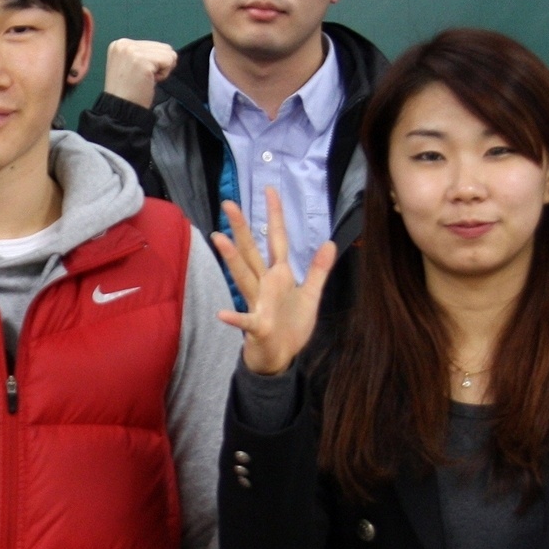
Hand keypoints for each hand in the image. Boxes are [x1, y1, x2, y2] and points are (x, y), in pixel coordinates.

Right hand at [102, 39, 178, 108]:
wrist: (121, 109)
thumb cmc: (128, 92)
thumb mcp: (131, 65)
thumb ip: (144, 54)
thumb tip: (171, 53)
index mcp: (120, 44)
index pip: (153, 45)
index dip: (153, 62)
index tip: (139, 75)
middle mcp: (125, 44)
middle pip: (163, 46)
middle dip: (159, 65)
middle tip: (143, 78)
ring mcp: (133, 51)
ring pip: (168, 53)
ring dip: (162, 69)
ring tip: (146, 79)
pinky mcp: (143, 60)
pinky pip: (169, 61)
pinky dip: (164, 74)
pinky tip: (150, 81)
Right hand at [212, 186, 336, 376]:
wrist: (280, 357)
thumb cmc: (291, 326)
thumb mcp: (311, 296)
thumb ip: (318, 270)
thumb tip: (329, 243)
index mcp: (278, 275)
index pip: (277, 240)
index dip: (275, 216)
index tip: (270, 191)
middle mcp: (264, 285)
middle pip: (251, 251)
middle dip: (242, 228)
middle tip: (229, 203)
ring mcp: (258, 303)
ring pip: (243, 277)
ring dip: (232, 259)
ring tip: (219, 238)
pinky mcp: (258, 326)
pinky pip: (246, 321)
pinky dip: (235, 318)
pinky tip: (222, 314)